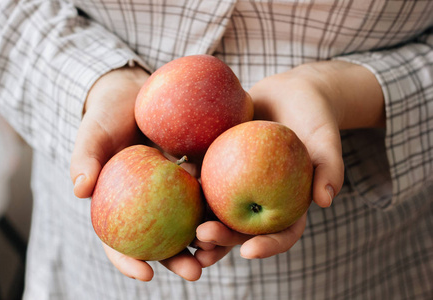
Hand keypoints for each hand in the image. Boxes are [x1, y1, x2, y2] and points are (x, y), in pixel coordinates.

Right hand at [70, 65, 202, 280]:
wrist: (136, 91)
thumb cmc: (108, 115)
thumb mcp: (93, 133)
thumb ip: (85, 158)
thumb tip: (80, 190)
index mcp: (119, 204)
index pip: (119, 241)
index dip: (129, 261)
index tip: (146, 275)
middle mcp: (148, 203)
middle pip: (161, 240)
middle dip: (178, 260)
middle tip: (195, 273)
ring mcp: (173, 190)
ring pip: (189, 221)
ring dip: (206, 240)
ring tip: (221, 250)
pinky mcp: (195, 173)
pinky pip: (207, 191)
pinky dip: (218, 204)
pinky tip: (232, 212)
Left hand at [195, 60, 384, 264]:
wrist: (288, 93)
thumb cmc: (312, 115)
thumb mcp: (325, 137)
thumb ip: (330, 166)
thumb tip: (326, 200)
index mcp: (289, 204)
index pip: (281, 234)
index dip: (267, 247)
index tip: (249, 252)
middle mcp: (261, 200)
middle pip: (242, 229)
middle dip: (222, 240)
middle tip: (204, 238)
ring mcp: (239, 185)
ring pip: (218, 211)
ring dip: (199, 224)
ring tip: (183, 231)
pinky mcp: (220, 166)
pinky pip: (205, 179)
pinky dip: (190, 187)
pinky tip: (172, 189)